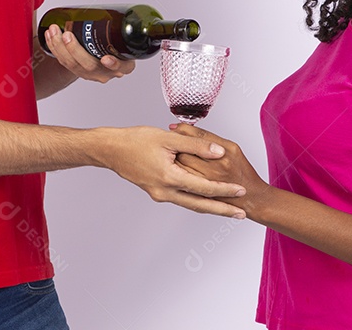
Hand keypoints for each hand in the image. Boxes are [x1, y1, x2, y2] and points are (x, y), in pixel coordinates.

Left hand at [42, 24, 134, 83]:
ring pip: (73, 65)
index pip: (122, 67)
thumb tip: (117, 5)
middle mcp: (107, 72)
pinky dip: (55, 48)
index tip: (106, 59)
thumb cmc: (116, 42)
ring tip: (54, 31)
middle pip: (90, 66)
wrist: (107, 55)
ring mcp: (91, 74)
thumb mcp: (124, 37)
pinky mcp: (77, 71)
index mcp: (123, 65)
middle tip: (67, 35)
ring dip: (60, 47)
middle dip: (75, 50)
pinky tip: (50, 36)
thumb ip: (122, 26)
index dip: (114, 64)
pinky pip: (64, 62)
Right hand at [99, 126, 246, 218]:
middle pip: (200, 204)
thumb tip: (217, 151)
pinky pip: (181, 199)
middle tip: (242, 214)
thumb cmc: (135, 140)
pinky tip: (205, 198)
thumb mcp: (168, 138)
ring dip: (210, 207)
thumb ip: (195, 145)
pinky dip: (196, 200)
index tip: (241, 191)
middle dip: (222, 210)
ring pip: (190, 204)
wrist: (110, 150)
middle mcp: (164, 191)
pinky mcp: (155, 191)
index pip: (204, 188)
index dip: (224, 190)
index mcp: (169, 178)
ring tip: (228, 209)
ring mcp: (159, 194)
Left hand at [172, 124, 269, 214]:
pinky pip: (183, 179)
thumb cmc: (241, 172)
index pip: (199, 136)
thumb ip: (212, 140)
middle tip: (170, 141)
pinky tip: (174, 169)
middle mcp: (218, 164)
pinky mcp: (204, 191)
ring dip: (173, 158)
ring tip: (170, 155)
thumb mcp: (232, 149)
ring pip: (182, 165)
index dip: (184, 129)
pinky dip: (176, 172)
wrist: (252, 197)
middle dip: (176, 144)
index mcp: (226, 151)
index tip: (175, 127)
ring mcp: (210, 179)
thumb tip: (188, 130)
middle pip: (187, 149)